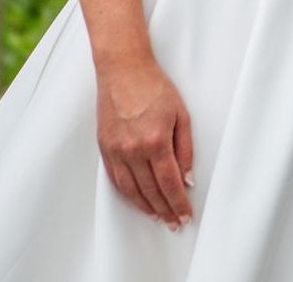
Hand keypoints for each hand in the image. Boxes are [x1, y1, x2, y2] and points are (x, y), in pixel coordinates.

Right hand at [96, 57, 193, 229]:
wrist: (123, 71)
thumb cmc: (154, 87)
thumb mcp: (181, 114)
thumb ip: (185, 148)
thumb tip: (187, 178)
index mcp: (155, 140)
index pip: (170, 182)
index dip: (179, 203)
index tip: (185, 215)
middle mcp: (133, 150)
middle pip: (151, 191)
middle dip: (165, 210)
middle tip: (174, 222)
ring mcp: (116, 151)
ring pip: (131, 191)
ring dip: (146, 207)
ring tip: (158, 216)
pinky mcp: (105, 149)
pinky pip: (116, 181)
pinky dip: (128, 195)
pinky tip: (138, 201)